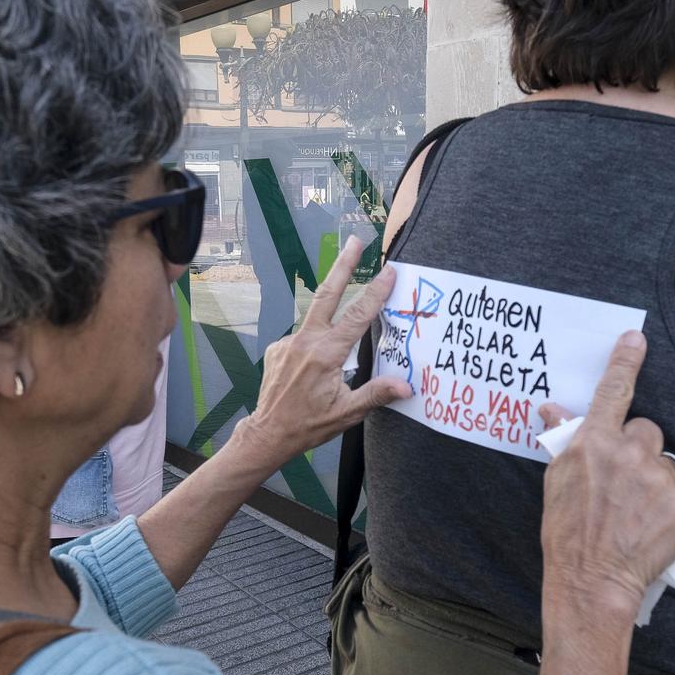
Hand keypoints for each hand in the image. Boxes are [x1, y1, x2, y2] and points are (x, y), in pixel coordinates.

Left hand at [234, 237, 411, 471]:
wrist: (267, 433)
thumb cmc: (308, 425)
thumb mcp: (346, 413)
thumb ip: (375, 394)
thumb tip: (406, 386)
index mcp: (326, 354)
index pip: (357, 316)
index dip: (376, 292)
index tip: (389, 271)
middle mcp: (306, 341)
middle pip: (328, 294)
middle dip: (343, 265)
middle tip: (356, 241)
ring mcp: (289, 342)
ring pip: (316, 318)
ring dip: (330, 307)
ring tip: (336, 330)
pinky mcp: (278, 347)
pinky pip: (303, 338)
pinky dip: (315, 345)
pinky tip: (314, 370)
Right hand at [537, 334, 674, 630]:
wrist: (591, 580)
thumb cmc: (567, 533)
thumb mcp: (556, 482)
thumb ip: (564, 442)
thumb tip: (552, 409)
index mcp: (594, 443)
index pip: (614, 391)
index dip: (625, 361)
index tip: (636, 338)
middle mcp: (629, 453)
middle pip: (646, 432)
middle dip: (637, 451)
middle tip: (623, 484)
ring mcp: (658, 479)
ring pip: (663, 465)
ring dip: (653, 482)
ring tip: (633, 514)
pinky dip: (667, 511)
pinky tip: (648, 529)